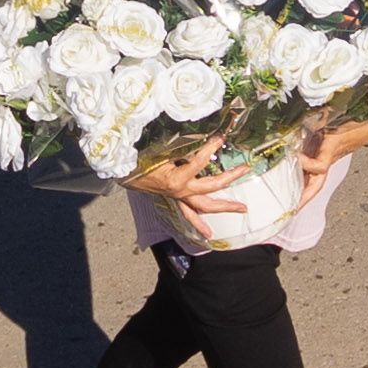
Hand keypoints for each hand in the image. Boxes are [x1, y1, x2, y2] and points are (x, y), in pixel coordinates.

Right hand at [128, 142, 253, 235]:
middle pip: (211, 187)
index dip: (211, 147)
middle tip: (245, 170)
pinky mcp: (175, 198)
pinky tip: (207, 234)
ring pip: (204, 205)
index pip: (200, 161)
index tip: (221, 136)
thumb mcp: (158, 147)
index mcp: (176, 179)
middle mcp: (180, 191)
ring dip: (224, 206)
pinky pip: (189, 213)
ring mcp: (178, 196)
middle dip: (230, 178)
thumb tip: (200, 134)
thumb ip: (179, 144)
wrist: (122, 172)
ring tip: (242, 208)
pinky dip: (199, 222)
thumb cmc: (138, 158)